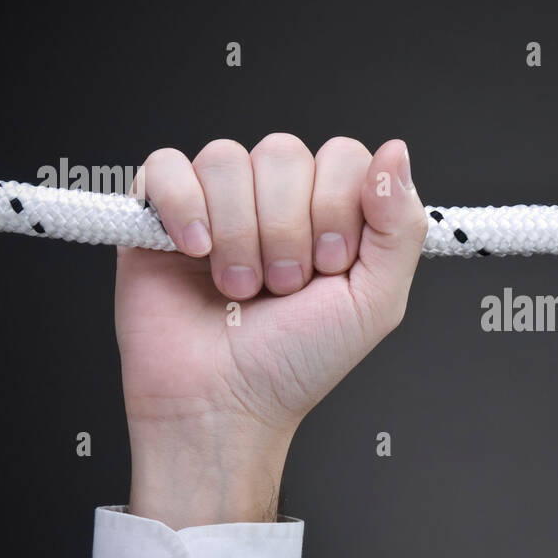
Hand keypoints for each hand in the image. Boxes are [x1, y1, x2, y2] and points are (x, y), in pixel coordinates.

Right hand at [117, 133, 426, 527]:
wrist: (222, 404)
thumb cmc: (296, 362)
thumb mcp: (374, 301)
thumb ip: (399, 226)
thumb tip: (396, 152)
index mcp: (329, 210)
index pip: (343, 155)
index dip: (337, 206)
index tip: (330, 264)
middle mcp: (274, 198)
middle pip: (284, 152)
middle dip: (287, 229)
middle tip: (283, 285)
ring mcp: (215, 201)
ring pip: (226, 159)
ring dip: (239, 233)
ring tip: (239, 286)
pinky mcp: (158, 213)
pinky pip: (167, 166)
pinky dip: (184, 207)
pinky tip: (196, 251)